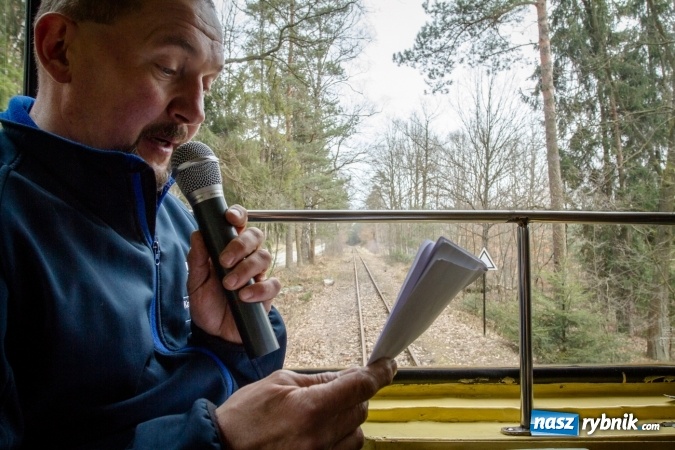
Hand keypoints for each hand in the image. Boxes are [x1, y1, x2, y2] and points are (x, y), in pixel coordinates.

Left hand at [186, 204, 280, 342]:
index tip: (230, 218)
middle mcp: (246, 257)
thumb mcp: (195, 283)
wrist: (216, 335)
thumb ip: (197, 260)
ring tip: (229, 285)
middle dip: (241, 245)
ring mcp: (259, 274)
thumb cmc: (207, 304)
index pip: (239, 224)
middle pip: (256, 236)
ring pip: (264, 257)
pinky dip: (259, 289)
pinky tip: (244, 297)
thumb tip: (198, 234)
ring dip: (246, 269)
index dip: (238, 215)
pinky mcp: (267, 293)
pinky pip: (273, 284)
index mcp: (229, 248)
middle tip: (224, 261)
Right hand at [215, 358, 396, 449]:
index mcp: (311, 408)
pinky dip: (340, 437)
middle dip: (355, 393)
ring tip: (324, 411)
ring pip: (357, 433)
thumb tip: (342, 377)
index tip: (388, 365)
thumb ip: (315, 380)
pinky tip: (321, 429)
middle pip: (361, 408)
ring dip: (349, 417)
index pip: (360, 386)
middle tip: (338, 386)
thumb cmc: (242, 419)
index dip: (379, 372)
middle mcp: (320, 436)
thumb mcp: (277, 383)